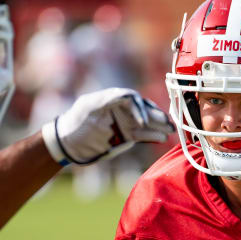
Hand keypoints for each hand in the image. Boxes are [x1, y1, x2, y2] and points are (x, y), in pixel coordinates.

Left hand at [42, 88, 172, 165]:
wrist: (68, 144)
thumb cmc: (75, 122)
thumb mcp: (87, 108)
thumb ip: (105, 99)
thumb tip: (125, 95)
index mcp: (114, 98)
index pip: (132, 99)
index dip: (140, 109)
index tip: (143, 122)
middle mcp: (122, 109)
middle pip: (144, 110)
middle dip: (156, 116)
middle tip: (169, 123)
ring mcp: (126, 123)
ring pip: (147, 123)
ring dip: (159, 126)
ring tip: (171, 130)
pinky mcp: (127, 136)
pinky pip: (143, 135)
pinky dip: (152, 136)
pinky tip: (162, 138)